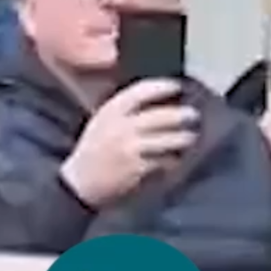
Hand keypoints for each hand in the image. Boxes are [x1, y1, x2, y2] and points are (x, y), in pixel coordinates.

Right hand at [60, 78, 198, 207]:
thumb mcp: (102, 121)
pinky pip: (162, 162)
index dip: (163, 86)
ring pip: (167, 140)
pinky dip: (171, 161)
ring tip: (189, 138)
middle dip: (182, 116)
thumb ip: (126, 109)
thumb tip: (160, 100)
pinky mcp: (136, 169)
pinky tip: (174, 160)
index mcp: (111, 111)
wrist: (77, 184)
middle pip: (162, 116)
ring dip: (182, 139)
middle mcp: (122, 127)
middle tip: (193, 116)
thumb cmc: (93, 150)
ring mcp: (130, 149)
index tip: (177, 87)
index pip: (143, 90)